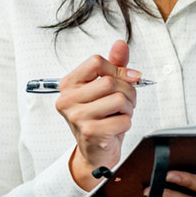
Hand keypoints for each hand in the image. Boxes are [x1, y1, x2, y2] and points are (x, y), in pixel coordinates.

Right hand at [56, 40, 141, 190]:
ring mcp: (77, 117)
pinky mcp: (90, 132)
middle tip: (124, 102)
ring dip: (128, 108)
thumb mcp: (105, 89)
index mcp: (68, 84)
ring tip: (119, 114)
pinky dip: (126, 123)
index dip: (116, 69)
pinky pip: (123, 120)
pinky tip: (116, 127)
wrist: (95, 152)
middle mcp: (67, 100)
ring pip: (119, 99)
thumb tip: (121, 44)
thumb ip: (113, 65)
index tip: (124, 79)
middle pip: (110, 81)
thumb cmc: (100, 118)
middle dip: (127, 92)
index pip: (96, 62)